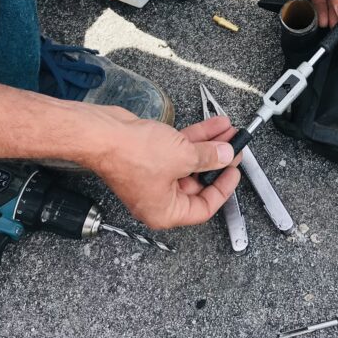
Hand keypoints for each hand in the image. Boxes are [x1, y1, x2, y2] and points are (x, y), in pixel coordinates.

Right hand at [81, 110, 241, 229]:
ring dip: (210, 146)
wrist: (103, 134)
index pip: (203, 208)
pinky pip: (179, 149)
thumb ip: (209, 157)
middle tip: (234, 147)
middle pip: (198, 182)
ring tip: (228, 131)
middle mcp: (158, 197)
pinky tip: (212, 125)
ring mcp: (154, 175)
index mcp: (165, 211)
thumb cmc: (130, 155)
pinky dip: (196, 138)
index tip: (234, 173)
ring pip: (190, 162)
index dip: (223, 189)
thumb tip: (224, 156)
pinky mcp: (150, 155)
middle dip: (218, 161)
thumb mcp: (182, 157)